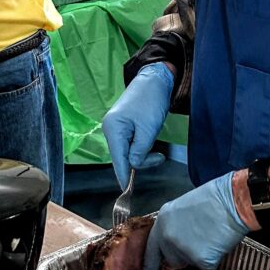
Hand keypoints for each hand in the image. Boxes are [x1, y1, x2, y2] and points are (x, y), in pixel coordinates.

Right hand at [102, 62, 174, 188]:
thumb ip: (140, 151)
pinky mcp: (122, 125)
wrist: (154, 79)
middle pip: (122, 156)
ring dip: (141, 152)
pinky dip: (140, 145)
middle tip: (159, 157)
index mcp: (113, 129)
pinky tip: (148, 140)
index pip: (118, 159)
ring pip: (127, 150)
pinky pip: (129, 143)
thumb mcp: (148, 130)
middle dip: (139, 160)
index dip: (123, 175)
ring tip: (156, 146)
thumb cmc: (151, 101)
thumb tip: (133, 165)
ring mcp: (115, 126)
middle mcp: (110, 129)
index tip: (126, 190)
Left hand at [143, 172, 249, 269]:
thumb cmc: (213, 199)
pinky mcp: (200, 260)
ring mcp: (183, 250)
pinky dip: (214, 258)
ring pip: (189, 263)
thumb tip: (177, 241)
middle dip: (183, 256)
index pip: (152, 248)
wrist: (232, 201)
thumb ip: (174, 226)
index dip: (151, 263)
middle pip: (171, 259)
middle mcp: (168, 237)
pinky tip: (218, 242)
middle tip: (199, 240)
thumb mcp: (183, 207)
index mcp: (163, 221)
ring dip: (198, 256)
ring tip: (210, 237)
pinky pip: (206, 266)